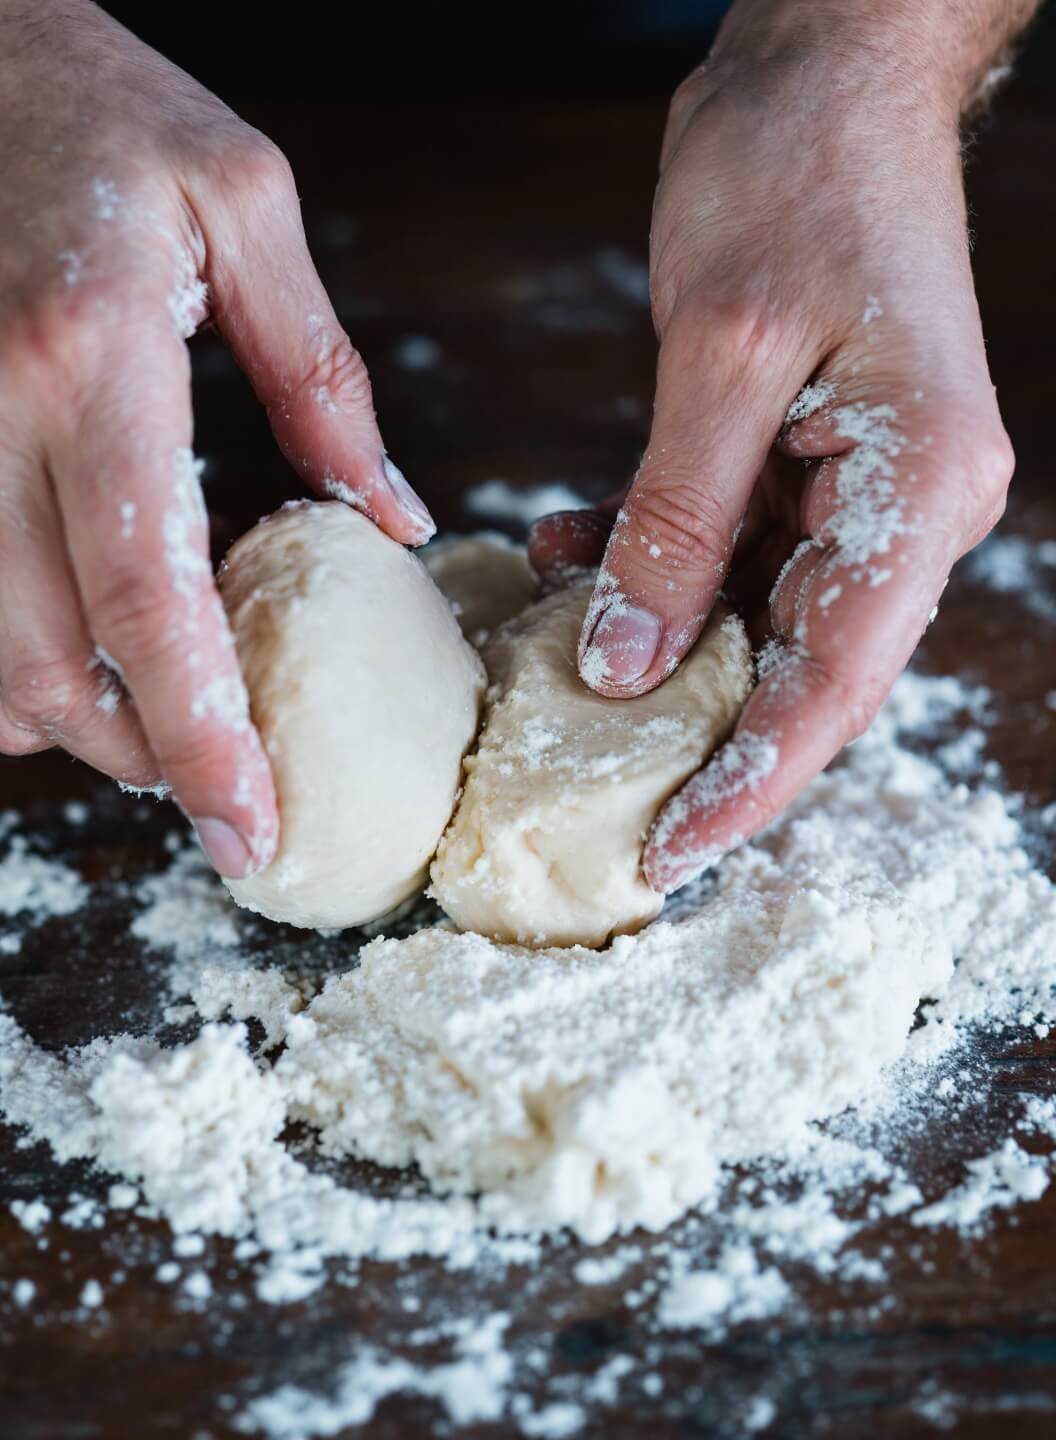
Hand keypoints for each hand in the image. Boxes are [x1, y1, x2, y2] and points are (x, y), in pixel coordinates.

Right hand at [0, 2, 433, 876]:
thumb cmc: (102, 111)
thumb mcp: (246, 207)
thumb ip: (325, 380)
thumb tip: (393, 519)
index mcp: (92, 362)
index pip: (148, 600)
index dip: (201, 739)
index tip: (249, 831)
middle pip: (47, 663)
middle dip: (138, 756)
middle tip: (221, 783)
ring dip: (66, 721)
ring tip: (156, 721)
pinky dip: (8, 661)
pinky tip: (77, 643)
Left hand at [530, 4, 1016, 892]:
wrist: (827, 74)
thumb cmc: (797, 177)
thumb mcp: (722, 351)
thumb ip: (676, 518)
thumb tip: (626, 663)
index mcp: (919, 485)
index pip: (837, 678)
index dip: (753, 776)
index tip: (674, 850)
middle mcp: (907, 505)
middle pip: (808, 669)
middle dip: (712, 744)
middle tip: (615, 814)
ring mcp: (861, 487)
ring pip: (761, 619)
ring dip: (664, 651)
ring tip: (566, 676)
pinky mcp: (806, 460)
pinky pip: (731, 551)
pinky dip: (654, 568)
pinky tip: (575, 554)